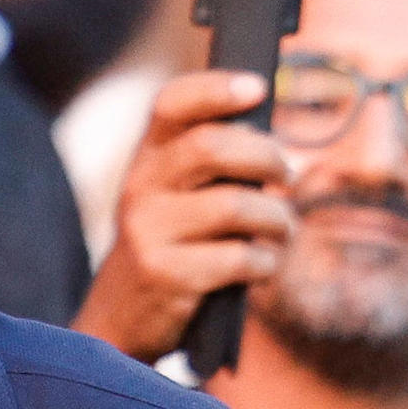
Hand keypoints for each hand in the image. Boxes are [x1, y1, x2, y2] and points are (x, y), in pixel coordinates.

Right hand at [70, 70, 289, 363]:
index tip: (257, 88)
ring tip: (285, 229)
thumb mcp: (170, 199)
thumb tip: (271, 144)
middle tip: (288, 174)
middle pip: (212, 148)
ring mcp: (150, 231)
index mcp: (145, 158)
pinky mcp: (167, 274)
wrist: (119, 320)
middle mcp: (141, 187)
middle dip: (266, 157)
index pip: (172, 103)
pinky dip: (266, 261)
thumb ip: (206, 168)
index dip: (216, 89)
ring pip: (235, 206)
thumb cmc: (168, 249)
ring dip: (277, 218)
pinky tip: (265, 265)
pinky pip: (239, 259)